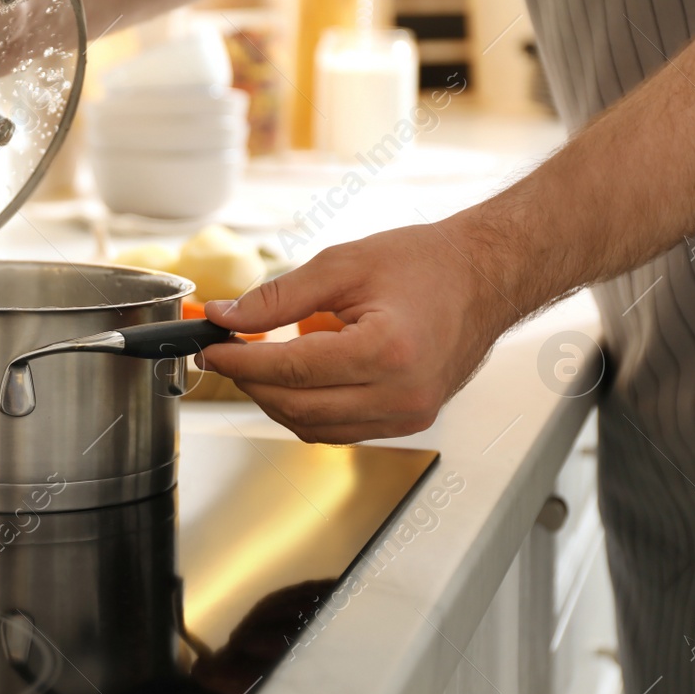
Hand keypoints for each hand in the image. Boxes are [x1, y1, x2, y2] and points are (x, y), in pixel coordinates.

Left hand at [195, 220, 519, 443]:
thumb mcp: (343, 265)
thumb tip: (226, 316)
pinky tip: (296, 374)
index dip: (241, 360)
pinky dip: (307, 407)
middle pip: (297, 407)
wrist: (483, 277)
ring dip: (275, 399)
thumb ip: (278, 296)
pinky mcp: (409, 421)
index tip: (210, 347)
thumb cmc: (425, 264)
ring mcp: (409, 415)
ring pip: (314, 427)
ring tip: (258, 360)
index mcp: (387, 353)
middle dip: (250, 381)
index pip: (292, 369)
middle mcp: (402, 395)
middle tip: (225, 352)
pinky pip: (339, 429)